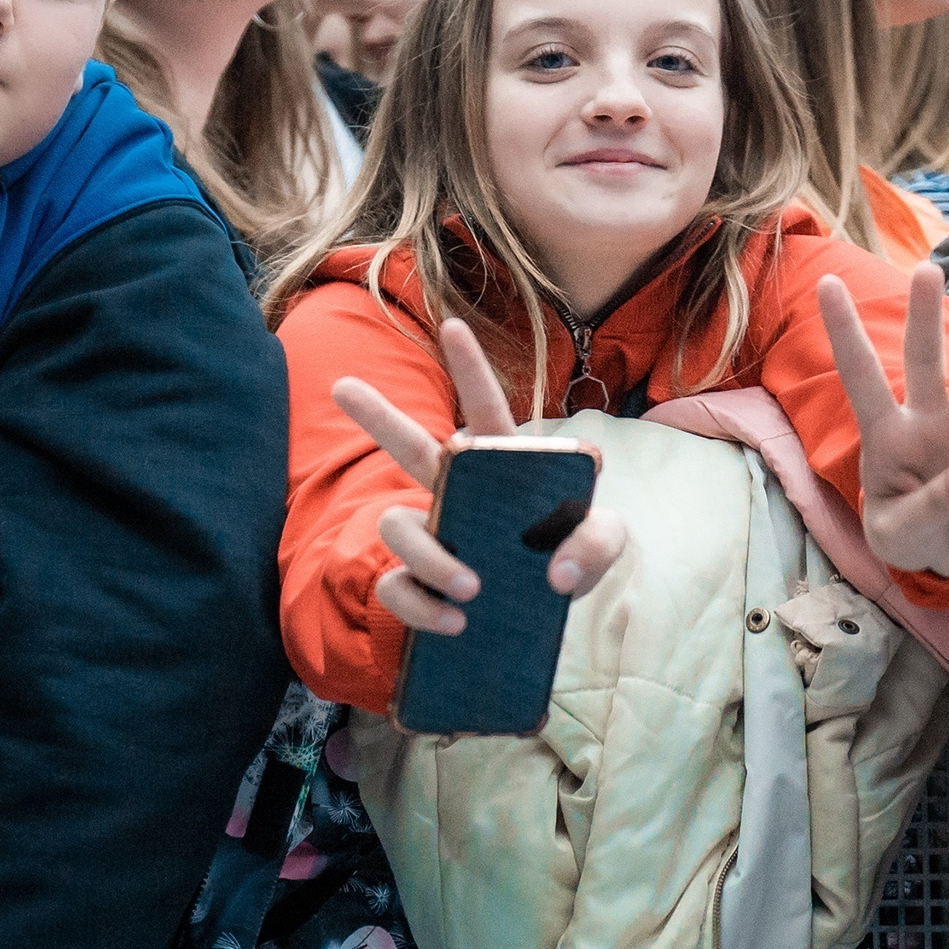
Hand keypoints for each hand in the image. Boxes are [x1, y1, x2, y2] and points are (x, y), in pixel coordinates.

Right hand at [331, 317, 627, 634]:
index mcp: (502, 465)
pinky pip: (396, 588)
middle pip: (410, 449)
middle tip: (343, 386)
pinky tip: (454, 622)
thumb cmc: (574, 554)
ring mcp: (434, 535)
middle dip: (378, 417)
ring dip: (429, 556)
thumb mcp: (605, 541)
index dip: (470, 369)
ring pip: (397, 525)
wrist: (550, 612)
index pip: (485, 410)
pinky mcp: (420, 584)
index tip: (452, 326)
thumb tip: (557, 571)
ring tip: (469, 586)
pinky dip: (421, 607)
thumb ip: (598, 542)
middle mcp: (458, 492)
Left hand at [818, 261, 948, 580]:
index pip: (860, 374)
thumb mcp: (896, 535)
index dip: (844, 330)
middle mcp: (925, 415)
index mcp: (885, 432)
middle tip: (927, 269)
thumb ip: (926, 509)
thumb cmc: (908, 534)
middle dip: (924, 310)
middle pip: (924, 351)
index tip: (826, 283)